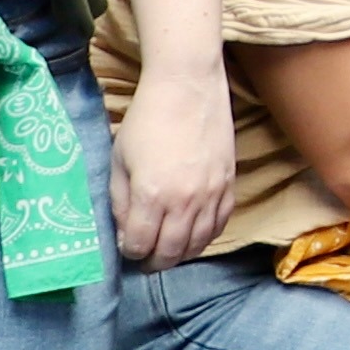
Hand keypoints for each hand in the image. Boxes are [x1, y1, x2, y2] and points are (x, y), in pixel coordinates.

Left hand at [112, 77, 237, 267]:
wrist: (187, 87)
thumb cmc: (146, 120)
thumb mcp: (120, 161)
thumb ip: (120, 202)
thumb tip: (126, 235)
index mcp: (151, 195)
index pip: (140, 245)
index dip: (131, 252)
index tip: (127, 247)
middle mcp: (184, 201)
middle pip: (171, 252)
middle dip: (154, 262)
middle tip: (146, 261)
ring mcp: (211, 195)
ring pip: (198, 244)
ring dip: (181, 254)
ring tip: (168, 252)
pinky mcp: (229, 185)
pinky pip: (220, 225)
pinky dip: (206, 237)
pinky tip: (194, 236)